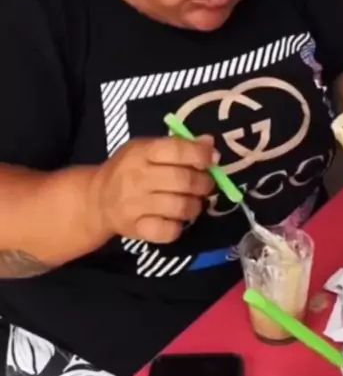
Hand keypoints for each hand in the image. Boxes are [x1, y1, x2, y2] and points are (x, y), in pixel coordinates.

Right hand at [91, 135, 216, 242]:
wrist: (97, 199)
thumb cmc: (129, 170)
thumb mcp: (147, 149)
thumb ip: (178, 146)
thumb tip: (209, 143)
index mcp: (141, 152)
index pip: (176, 150)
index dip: (200, 154)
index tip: (211, 159)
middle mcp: (137, 177)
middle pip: (182, 181)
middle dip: (203, 183)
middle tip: (206, 185)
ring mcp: (135, 205)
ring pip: (180, 207)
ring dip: (195, 206)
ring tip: (193, 202)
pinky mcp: (136, 229)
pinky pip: (168, 232)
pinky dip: (178, 227)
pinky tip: (175, 220)